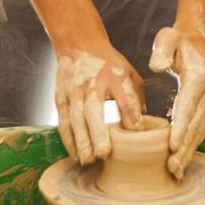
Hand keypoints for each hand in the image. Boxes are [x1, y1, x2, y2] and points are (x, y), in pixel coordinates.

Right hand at [53, 41, 144, 165]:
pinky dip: (69, 140)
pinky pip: (63, 122)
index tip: (135, 133)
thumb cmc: (110, 66)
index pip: (125, 97)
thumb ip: (137, 99)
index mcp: (116, 75)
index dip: (131, 115)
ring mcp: (74, 91)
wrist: (79, 45)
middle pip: (94, 109)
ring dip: (81, 141)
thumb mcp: (130, 74)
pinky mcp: (61, 98)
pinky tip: (76, 155)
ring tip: (89, 160)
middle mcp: (94, 83)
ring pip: (75, 118)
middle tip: (104, 153)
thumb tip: (143, 130)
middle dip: (98, 132)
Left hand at [149, 23, 204, 178]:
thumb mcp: (168, 37)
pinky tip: (182, 160)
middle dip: (184, 146)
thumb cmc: (180, 42)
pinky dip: (192, 146)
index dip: (181, 126)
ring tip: (175, 169)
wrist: (199, 43)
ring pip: (199, 131)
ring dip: (189, 151)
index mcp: (198, 77)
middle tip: (171, 166)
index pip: (188, 105)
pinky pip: (200, 130)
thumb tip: (157, 67)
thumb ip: (162, 49)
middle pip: (195, 124)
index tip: (172, 144)